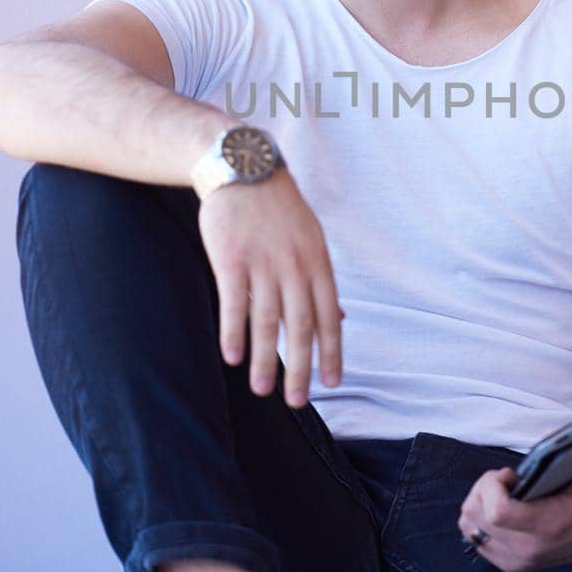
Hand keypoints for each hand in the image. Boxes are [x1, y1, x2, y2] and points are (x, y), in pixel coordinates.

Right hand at [197, 170, 344, 405]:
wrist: (245, 169)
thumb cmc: (280, 211)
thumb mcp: (312, 240)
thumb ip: (321, 282)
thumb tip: (339, 321)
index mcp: (317, 263)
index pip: (329, 316)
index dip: (332, 352)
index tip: (333, 383)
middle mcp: (295, 266)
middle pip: (300, 326)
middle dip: (300, 367)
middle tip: (297, 401)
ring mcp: (263, 263)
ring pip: (266, 320)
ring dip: (264, 359)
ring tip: (263, 390)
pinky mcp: (232, 259)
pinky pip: (235, 302)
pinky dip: (234, 331)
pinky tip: (232, 357)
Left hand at [457, 442, 571, 571]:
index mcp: (549, 526)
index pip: (497, 513)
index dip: (491, 486)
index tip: (509, 474)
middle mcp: (529, 549)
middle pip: (475, 515)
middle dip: (483, 488)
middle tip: (508, 479)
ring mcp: (517, 561)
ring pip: (468, 526)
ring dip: (479, 502)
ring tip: (505, 492)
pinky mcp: (509, 565)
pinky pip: (473, 537)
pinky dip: (480, 518)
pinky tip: (503, 507)